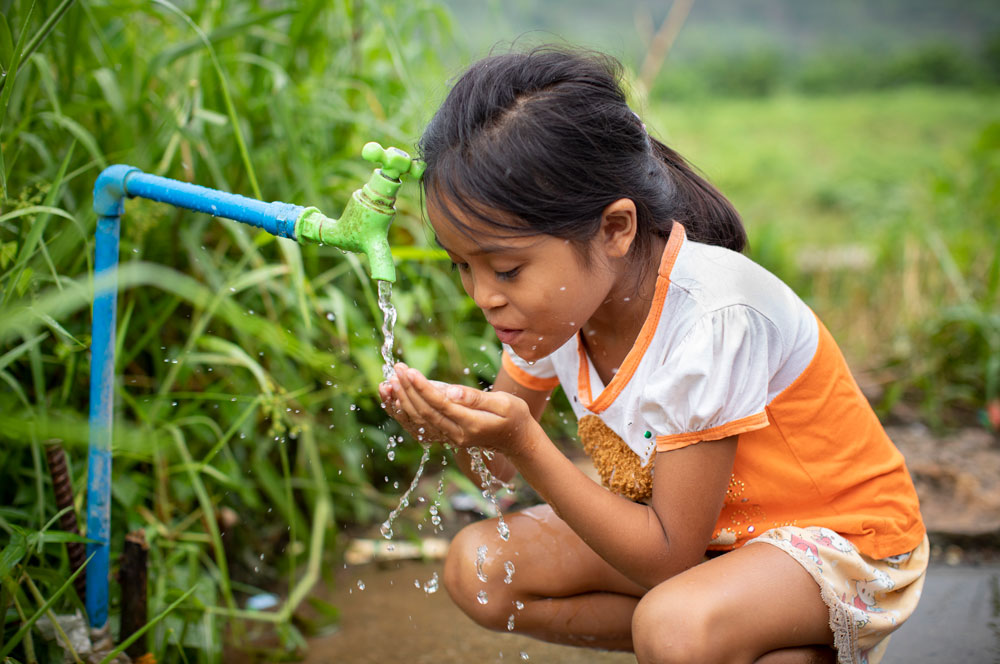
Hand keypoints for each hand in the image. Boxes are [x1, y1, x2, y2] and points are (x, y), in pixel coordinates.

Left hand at [380, 363, 537, 456]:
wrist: (516, 440)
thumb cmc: (514, 416)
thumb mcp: (504, 403)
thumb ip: (476, 398)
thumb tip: (451, 391)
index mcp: (471, 425)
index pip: (440, 405)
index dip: (422, 388)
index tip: (409, 371)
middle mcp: (456, 435)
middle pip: (424, 412)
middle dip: (407, 389)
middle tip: (397, 368)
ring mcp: (449, 438)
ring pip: (417, 421)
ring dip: (400, 401)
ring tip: (388, 381)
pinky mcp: (444, 436)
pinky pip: (418, 427)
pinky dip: (403, 413)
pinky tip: (393, 398)